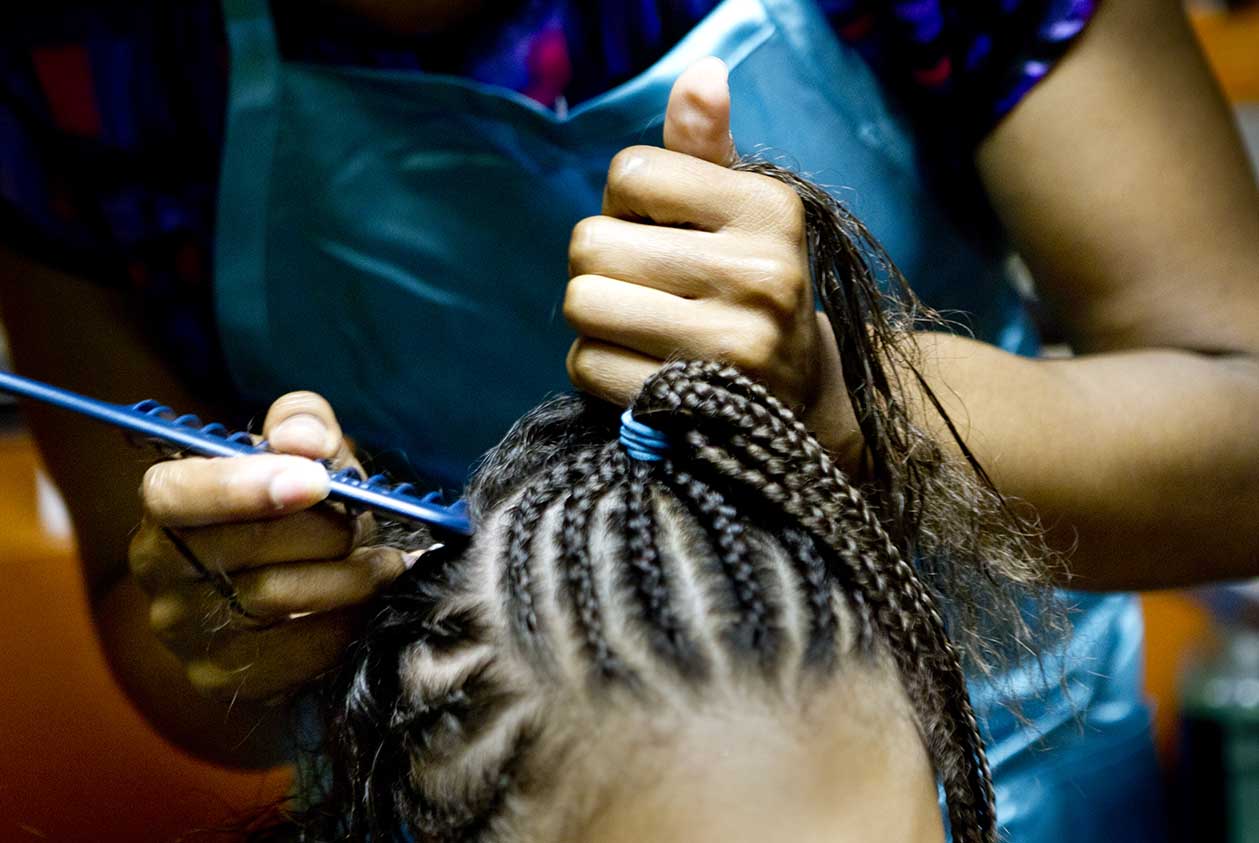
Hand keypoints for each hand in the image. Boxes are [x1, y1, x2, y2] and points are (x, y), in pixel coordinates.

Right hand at [128, 392, 408, 702]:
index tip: (316, 481)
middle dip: (322, 531)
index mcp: (169, 503)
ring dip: (345, 578)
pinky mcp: (216, 678)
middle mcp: (160, 568)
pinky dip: (343, 627)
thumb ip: (305, 426)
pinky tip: (370, 607)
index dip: (241, 486)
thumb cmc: (304, 510)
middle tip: (369, 523)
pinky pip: (289, 656)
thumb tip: (303, 438)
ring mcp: (182, 630)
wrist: (299, 596)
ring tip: (385, 563)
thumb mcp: (308, 455)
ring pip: (269, 600)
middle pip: (238, 547)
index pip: (173, 493)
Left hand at [564, 57, 849, 442]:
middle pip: (591, 242)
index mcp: (770, 210)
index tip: (660, 232)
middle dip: (601, 264)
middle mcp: (760, 272)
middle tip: (645, 287)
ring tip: (639, 325)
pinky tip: (638, 367)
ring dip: (594, 317)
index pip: (629, 172)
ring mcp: (731, 343)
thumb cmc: (746, 288)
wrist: (795, 399)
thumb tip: (701, 76)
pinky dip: (596, 365)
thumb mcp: (739, 214)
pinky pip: (585, 364)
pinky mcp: (694, 401)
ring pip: (582, 303)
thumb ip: (706, 148)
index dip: (625, 203)